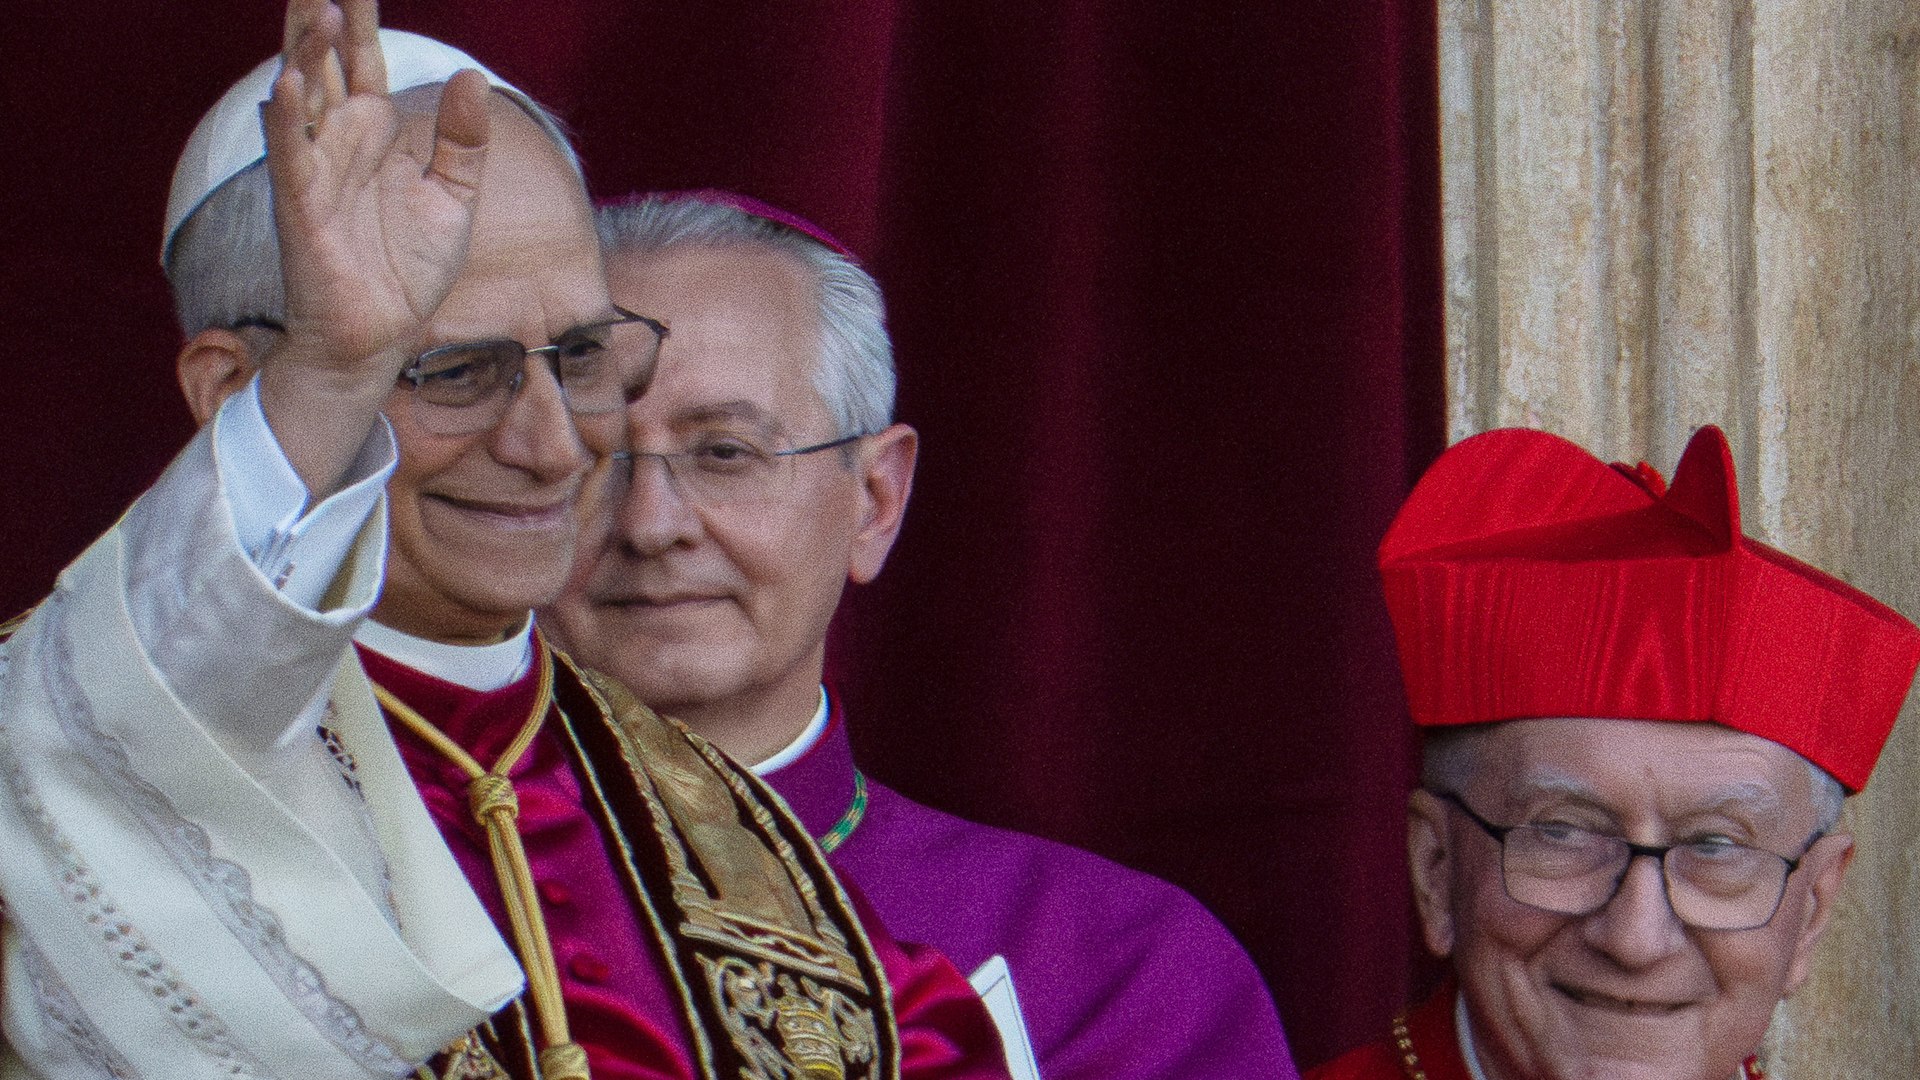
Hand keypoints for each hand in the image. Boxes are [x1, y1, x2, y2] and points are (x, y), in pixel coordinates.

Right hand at [255, 0, 490, 493]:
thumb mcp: (453, 198)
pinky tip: (291, 81)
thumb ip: (463, 140)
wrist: (380, 338)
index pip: (364, 58)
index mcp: (372, 132)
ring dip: (308, 51)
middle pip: (326, 61)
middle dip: (325, 15)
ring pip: (306, 96)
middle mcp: (338, 140)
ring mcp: (316, 171)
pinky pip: (292, 156)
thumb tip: (473, 78)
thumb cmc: (407, 271)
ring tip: (319, 6)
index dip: (362, 14)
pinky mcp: (303, 208)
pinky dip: (289, 118)